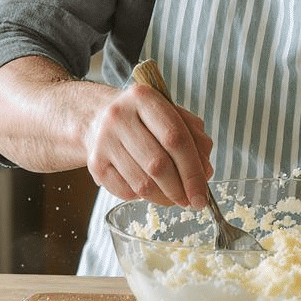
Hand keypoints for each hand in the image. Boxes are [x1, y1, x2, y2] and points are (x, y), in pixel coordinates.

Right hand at [84, 83, 212, 209]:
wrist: (97, 118)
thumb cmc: (143, 119)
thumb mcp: (172, 116)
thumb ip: (195, 139)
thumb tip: (205, 172)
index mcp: (144, 98)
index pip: (175, 138)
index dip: (193, 171)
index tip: (202, 194)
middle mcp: (120, 116)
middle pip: (158, 164)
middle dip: (180, 189)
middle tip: (192, 201)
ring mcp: (103, 141)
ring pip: (142, 183)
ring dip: (164, 198)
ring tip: (175, 198)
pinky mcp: (95, 164)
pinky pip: (126, 192)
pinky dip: (144, 198)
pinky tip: (151, 189)